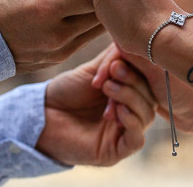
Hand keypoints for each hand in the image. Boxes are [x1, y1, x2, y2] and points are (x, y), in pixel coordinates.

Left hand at [36, 45, 157, 165]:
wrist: (42, 115)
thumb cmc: (66, 92)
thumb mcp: (93, 70)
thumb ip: (115, 57)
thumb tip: (133, 40)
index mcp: (130, 92)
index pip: (150, 80)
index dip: (141, 67)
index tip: (121, 56)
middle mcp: (132, 112)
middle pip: (150, 97)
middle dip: (133, 81)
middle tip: (114, 70)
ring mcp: (125, 132)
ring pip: (147, 115)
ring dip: (130, 97)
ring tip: (107, 87)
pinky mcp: (117, 151)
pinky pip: (137, 139)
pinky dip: (131, 121)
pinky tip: (116, 110)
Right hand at [93, 44, 192, 138]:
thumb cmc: (184, 91)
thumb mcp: (158, 74)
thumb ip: (138, 57)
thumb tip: (117, 38)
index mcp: (150, 45)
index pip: (119, 50)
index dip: (107, 65)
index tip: (98, 82)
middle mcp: (146, 56)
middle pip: (117, 65)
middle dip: (108, 81)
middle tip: (102, 95)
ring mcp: (144, 73)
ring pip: (119, 82)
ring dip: (113, 96)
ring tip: (109, 113)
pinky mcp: (144, 88)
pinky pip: (125, 94)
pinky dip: (118, 104)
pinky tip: (114, 115)